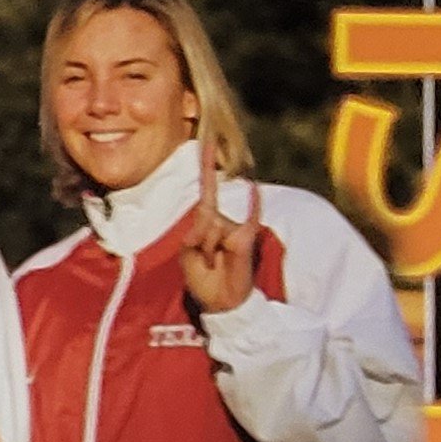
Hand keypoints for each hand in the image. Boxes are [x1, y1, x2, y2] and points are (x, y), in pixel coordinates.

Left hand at [179, 134, 260, 316]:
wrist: (222, 302)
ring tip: (214, 264)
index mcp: (206, 223)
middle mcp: (222, 221)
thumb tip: (211, 219)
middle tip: (205, 261)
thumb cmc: (203, 278)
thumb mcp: (187, 256)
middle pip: (203, 215)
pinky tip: (253, 189)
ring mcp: (235, 228)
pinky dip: (252, 204)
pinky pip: (248, 219)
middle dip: (198, 240)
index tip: (205, 140)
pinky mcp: (246, 237)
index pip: (207, 190)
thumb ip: (194, 234)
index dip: (206, 166)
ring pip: (212, 227)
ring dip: (208, 249)